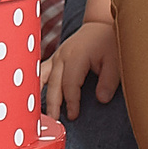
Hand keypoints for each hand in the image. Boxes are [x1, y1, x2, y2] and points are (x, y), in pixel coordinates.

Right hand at [44, 0, 119, 118]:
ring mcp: (56, 56)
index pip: (70, 84)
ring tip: (39, 113)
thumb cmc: (108, 44)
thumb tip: (101, 99)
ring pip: (43, 78)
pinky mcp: (54, 58)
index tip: (74, 116)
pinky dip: (37, 85)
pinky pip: (41, 72)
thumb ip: (109, 81)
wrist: (100, 26)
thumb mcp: (115, 61)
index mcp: (76, 56)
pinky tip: (32, 97)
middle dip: (53, 104)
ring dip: (41, 95)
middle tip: (53, 122)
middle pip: (54, 84)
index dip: (71, 102)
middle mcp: (62, 56)